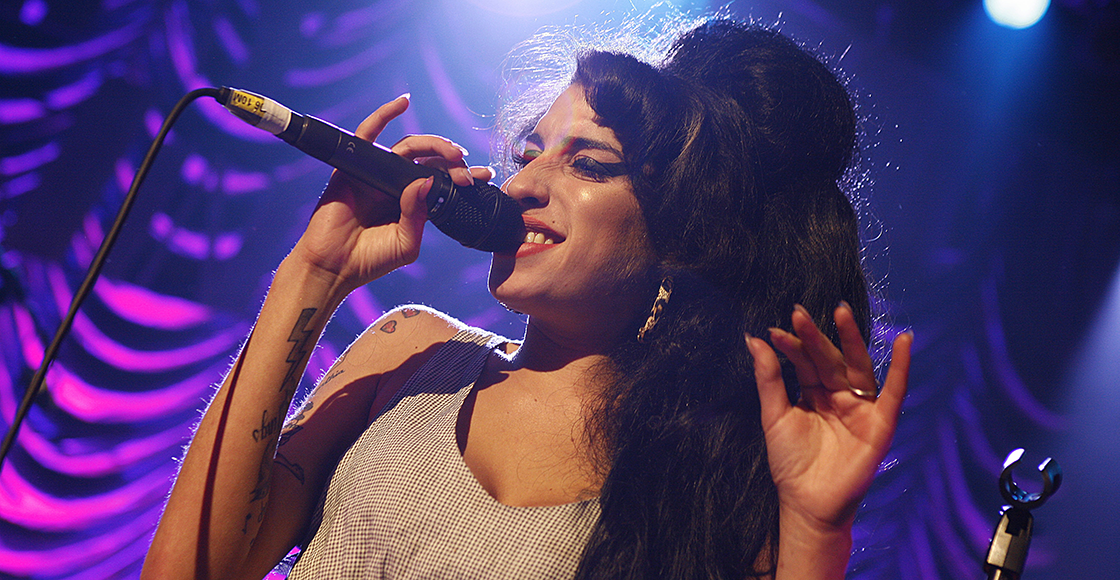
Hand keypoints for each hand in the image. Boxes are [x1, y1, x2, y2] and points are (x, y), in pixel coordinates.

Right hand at [288, 95, 492, 292]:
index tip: (484, 175)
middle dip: (452, 158)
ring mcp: (377, 173)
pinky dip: (384, 115)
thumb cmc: (370, 260)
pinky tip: (403, 102)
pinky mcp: (355, 166)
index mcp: (414, 203)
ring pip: (408, 147)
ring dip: (433, 143)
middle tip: (466, 163)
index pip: (443, 181)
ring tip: (452, 151)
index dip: (463, 175)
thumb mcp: (406, 243)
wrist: (334, 267)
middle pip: (429, 160)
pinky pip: (368, 134)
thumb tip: (427, 181)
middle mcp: (397, 185)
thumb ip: (419, 214)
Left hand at [746, 303, 911, 533]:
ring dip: (852, 340)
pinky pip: (895, 392)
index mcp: (815, 392)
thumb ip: (769, 378)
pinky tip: (905, 341)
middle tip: (799, 313)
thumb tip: (754, 338)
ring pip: (858, 367)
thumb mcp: (775, 415)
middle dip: (816, 337)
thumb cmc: (791, 462)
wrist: (807, 503)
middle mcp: (840, 395)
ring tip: (841, 313)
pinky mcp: (881, 424)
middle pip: (830, 359)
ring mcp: (861, 408)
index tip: (776, 330)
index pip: (805, 361)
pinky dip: (902, 367)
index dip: (792, 346)